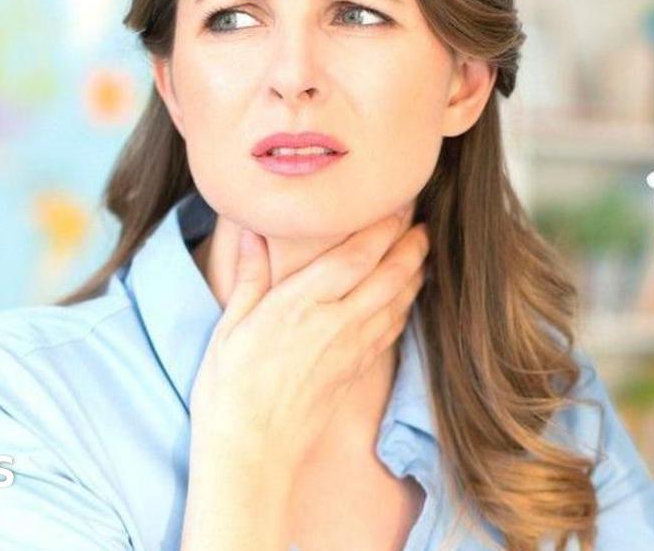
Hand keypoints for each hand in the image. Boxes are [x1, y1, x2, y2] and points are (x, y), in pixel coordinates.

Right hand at [188, 204, 428, 473]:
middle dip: (411, 244)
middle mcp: (336, 323)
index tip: (397, 200)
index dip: (383, 225)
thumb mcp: (229, 326)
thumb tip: (248, 227)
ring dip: (415, 273)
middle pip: (389, 275)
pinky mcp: (356, 372)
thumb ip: (248, 274)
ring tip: (423, 249)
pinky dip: (405, 307)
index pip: (356, 254)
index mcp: (302, 304)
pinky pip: (390, 330)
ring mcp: (351, 350)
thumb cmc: (229, 391)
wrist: (251, 453)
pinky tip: (406, 297)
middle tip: (423, 220)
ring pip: (398, 302)